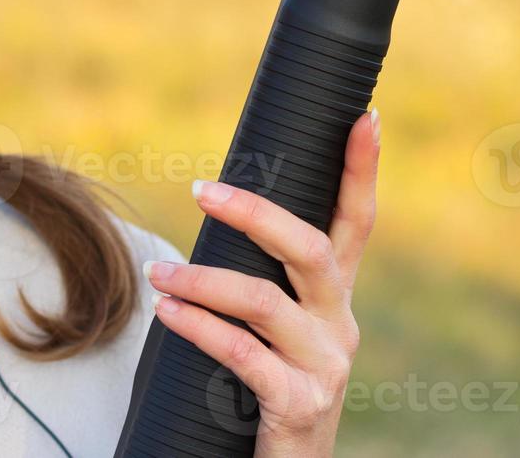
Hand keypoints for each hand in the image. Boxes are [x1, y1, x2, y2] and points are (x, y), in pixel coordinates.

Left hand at [143, 108, 380, 457]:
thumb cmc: (266, 385)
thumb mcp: (276, 328)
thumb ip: (263, 276)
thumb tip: (216, 205)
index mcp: (335, 296)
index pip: (357, 221)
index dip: (362, 169)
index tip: (363, 115)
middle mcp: (339, 323)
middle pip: (310, 249)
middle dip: (255, 213)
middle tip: (197, 189)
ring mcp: (325, 365)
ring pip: (266, 301)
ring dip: (203, 279)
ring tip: (157, 272)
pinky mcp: (300, 403)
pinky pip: (243, 354)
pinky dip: (199, 327)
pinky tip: (168, 311)